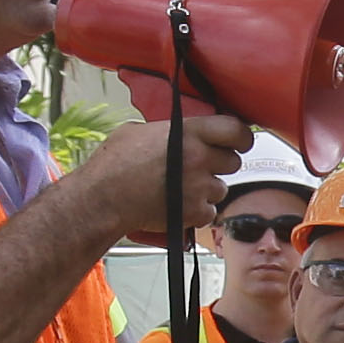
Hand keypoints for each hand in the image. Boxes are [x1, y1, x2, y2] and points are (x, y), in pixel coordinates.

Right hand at [73, 100, 255, 242]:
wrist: (102, 199)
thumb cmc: (113, 165)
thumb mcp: (138, 131)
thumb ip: (169, 130)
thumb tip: (180, 132)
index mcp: (188, 132)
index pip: (236, 129)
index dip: (241, 137)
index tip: (239, 142)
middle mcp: (198, 157)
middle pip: (233, 162)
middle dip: (219, 165)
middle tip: (199, 168)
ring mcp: (198, 186)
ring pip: (221, 189)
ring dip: (206, 190)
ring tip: (180, 189)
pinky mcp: (194, 212)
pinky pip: (210, 212)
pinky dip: (198, 212)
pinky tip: (178, 206)